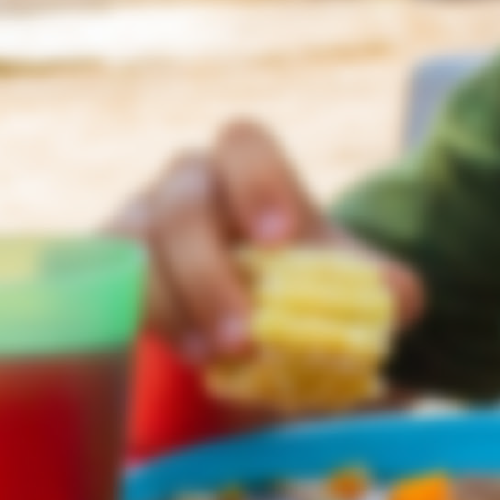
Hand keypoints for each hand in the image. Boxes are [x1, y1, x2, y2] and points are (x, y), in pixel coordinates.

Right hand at [109, 118, 421, 364]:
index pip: (244, 141)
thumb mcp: (344, 283)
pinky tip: (170, 357)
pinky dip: (132, 321)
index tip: (281, 238)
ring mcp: (138, 223)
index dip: (258, 181)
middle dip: (210, 272)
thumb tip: (400, 298)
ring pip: (133, 249)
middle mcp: (186, 184)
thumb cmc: (295, 283)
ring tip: (213, 358)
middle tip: (245, 335)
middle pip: (182, 205)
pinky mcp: (103, 270)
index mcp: (249, 168)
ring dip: (171, 306)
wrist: (248, 323)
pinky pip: (99, 285)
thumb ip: (382, 285)